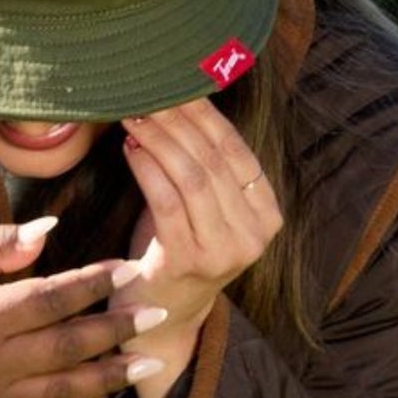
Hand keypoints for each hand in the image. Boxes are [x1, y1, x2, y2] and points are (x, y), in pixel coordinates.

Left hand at [113, 98, 282, 397]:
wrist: (162, 314)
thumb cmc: (175, 246)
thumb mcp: (200, 204)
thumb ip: (201, 163)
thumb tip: (176, 97)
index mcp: (267, 213)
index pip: (236, 149)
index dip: (205, 113)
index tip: (175, 83)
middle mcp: (256, 233)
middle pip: (213, 159)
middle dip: (177, 120)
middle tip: (145, 92)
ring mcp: (226, 250)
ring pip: (192, 177)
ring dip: (158, 138)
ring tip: (133, 114)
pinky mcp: (190, 261)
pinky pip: (168, 202)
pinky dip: (147, 169)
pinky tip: (130, 147)